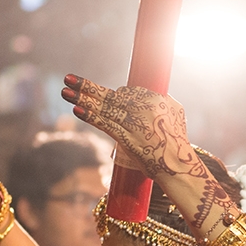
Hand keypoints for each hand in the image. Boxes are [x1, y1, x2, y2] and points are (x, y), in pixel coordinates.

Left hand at [60, 75, 206, 180]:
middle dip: (87, 87)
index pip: (128, 91)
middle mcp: (144, 108)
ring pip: (105, 108)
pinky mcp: (128, 138)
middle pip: (111, 95)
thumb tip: (155, 95)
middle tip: (68, 78)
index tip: (101, 95)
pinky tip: (77, 110)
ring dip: (82, 99)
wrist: (179, 168)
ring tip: (65, 91)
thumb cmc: (178, 143)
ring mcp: (136, 123)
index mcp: (156, 99)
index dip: (113, 94)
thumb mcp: (177, 113)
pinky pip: (106, 124)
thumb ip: (164, 100)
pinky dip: (91, 117)